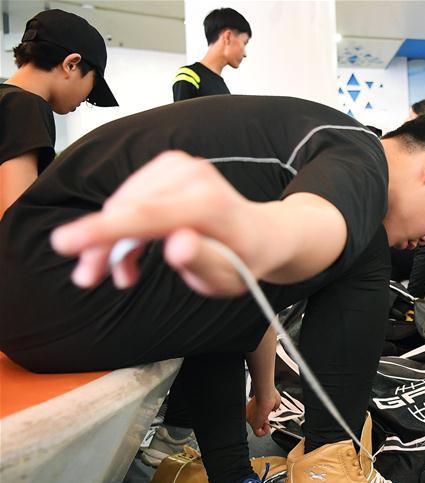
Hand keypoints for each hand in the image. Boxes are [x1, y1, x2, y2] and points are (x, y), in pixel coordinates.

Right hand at [50, 151, 258, 295]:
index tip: (65, 242)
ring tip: (117, 274)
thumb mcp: (229, 276)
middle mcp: (194, 176)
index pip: (147, 215)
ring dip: (110, 239)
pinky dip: (123, 225)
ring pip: (122, 202)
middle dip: (100, 245)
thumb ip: (203, 261)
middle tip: (88, 278)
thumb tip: (178, 247)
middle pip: (127, 209)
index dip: (103, 230)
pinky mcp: (169, 166)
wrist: (262, 234)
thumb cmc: (246, 259)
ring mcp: (180, 166)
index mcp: (210, 205)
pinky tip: (128, 255)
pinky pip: (131, 196)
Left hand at [246, 390, 280, 436]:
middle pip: (256, 422)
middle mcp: (249, 414)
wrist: (266, 396)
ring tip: (268, 424)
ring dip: (264, 427)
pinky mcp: (253, 424)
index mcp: (252, 407)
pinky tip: (268, 427)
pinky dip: (265, 432)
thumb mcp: (273, 401)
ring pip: (256, 428)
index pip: (256, 416)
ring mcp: (250, 419)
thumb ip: (273, 407)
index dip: (264, 417)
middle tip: (268, 420)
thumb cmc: (268, 395)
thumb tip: (274, 409)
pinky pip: (258, 433)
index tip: (268, 415)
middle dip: (264, 422)